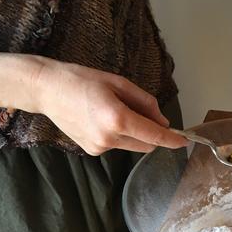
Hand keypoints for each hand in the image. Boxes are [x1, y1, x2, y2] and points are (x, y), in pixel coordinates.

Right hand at [33, 60, 186, 154]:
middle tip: (141, 111)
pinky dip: (118, 135)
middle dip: (151, 133)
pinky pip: (116, 145)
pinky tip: (100, 119)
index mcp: (118, 119)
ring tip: (113, 111)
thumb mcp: (119, 83)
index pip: (154, 136)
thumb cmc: (82, 80)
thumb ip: (145, 102)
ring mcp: (100, 148)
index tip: (184, 142)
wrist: (47, 90)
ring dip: (133, 133)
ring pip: (132, 146)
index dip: (172, 140)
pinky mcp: (92, 151)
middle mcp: (110, 138)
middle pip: (146, 145)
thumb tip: (162, 121)